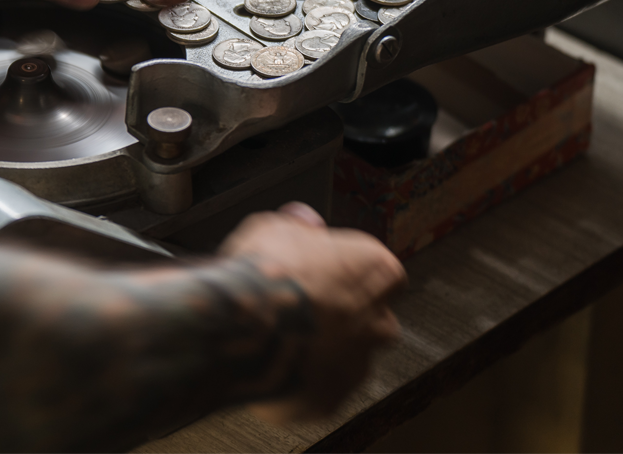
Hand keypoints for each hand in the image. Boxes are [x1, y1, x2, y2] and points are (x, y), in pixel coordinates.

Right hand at [221, 203, 405, 423]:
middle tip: (307, 309)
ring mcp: (355, 365)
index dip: (351, 274)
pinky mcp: (329, 401)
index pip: (383, 274)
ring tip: (281, 339)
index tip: (326, 273)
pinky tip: (271, 363)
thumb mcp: (276, 227)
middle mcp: (377, 321)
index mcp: (375, 271)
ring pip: (347, 358)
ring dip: (322, 351)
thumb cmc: (264, 275)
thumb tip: (303, 222)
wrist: (239, 328)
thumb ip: (299, 228)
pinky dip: (299, 380)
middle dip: (347, 318)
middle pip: (374, 321)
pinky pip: (318, 389)